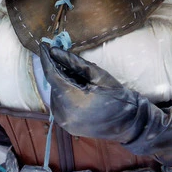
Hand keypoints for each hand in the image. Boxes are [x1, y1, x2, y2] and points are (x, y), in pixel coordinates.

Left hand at [39, 45, 171, 164]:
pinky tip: (76, 88)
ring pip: (54, 94)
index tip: (43, 45)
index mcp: (71, 99)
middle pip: (53, 84)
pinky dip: (63, 94)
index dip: (45, 58)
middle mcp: (63, 113)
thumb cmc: (116, 96)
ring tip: (76, 76)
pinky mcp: (66, 126)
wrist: (128, 123)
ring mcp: (63, 122)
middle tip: (65, 58)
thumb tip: (54, 50)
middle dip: (57, 70)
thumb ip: (73, 62)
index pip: (51, 74)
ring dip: (61, 82)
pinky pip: (59, 104)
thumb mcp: (97, 75)